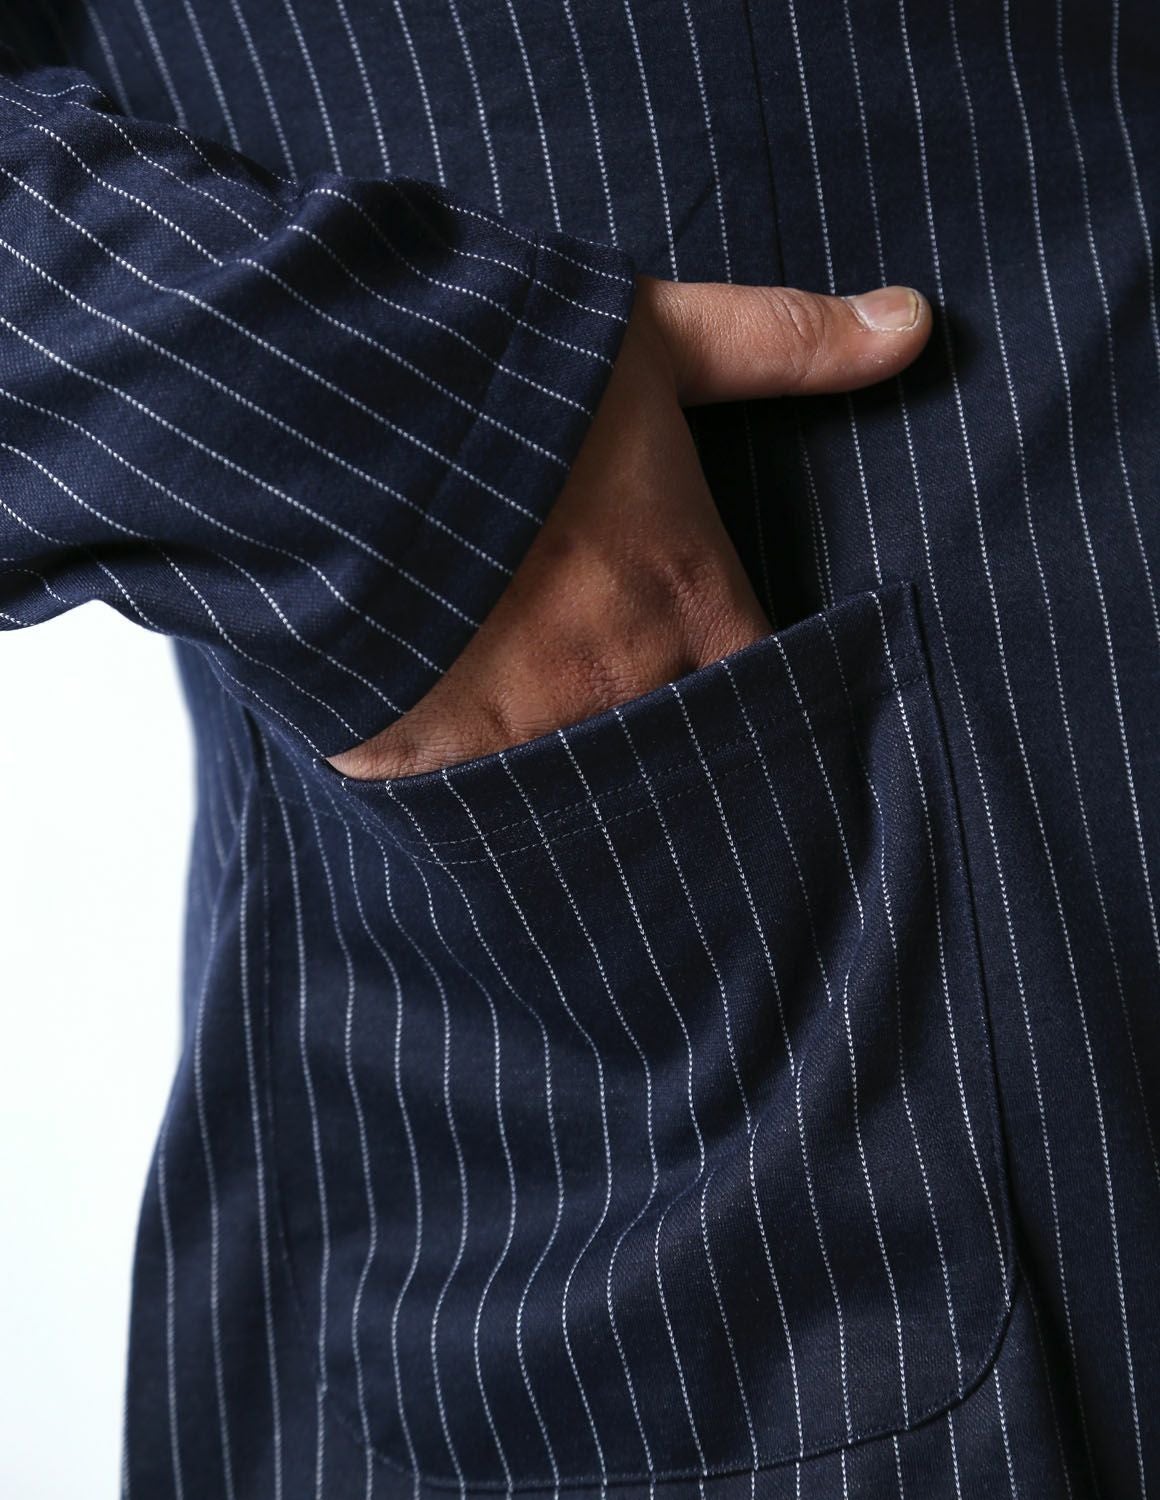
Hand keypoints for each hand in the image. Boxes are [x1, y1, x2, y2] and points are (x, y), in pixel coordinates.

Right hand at [329, 276, 930, 780]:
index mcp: (688, 598)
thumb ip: (784, 343)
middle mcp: (626, 683)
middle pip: (684, 749)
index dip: (756, 688)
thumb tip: (916, 320)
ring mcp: (528, 733)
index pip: (767, 686)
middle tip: (639, 713)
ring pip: (589, 789)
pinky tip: (469, 752)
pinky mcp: (431, 763)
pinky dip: (483, 782)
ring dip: (582, 765)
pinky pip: (482, 804)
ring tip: (554, 738)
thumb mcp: (652, 341)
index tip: (730, 674)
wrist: (336, 422)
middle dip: (670, 733)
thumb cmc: (505, 378)